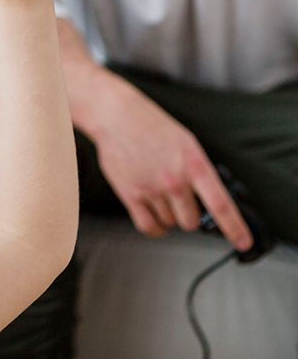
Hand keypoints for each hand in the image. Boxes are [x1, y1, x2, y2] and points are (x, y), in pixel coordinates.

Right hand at [85, 70, 252, 251]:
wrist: (117, 117)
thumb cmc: (150, 125)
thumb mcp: (185, 143)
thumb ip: (198, 171)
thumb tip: (210, 199)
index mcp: (193, 165)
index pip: (220, 205)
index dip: (234, 228)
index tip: (242, 241)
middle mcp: (174, 180)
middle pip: (192, 221)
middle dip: (188, 214)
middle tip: (179, 198)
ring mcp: (152, 189)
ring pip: (170, 223)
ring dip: (168, 214)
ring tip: (158, 193)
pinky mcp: (130, 194)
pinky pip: (148, 226)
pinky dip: (154, 227)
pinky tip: (153, 216)